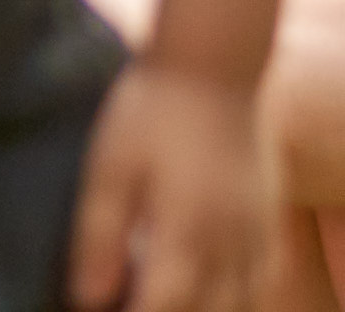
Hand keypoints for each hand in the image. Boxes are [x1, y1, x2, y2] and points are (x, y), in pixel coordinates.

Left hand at [73, 59, 267, 311]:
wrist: (212, 68)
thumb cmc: (150, 113)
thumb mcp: (110, 169)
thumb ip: (99, 236)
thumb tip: (87, 297)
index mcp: (187, 234)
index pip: (164, 308)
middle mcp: (230, 244)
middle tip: (132, 304)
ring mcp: (256, 234)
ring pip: (238, 303)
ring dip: (204, 310)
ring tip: (162, 295)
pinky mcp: (267, 219)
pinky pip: (260, 279)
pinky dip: (236, 296)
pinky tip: (206, 287)